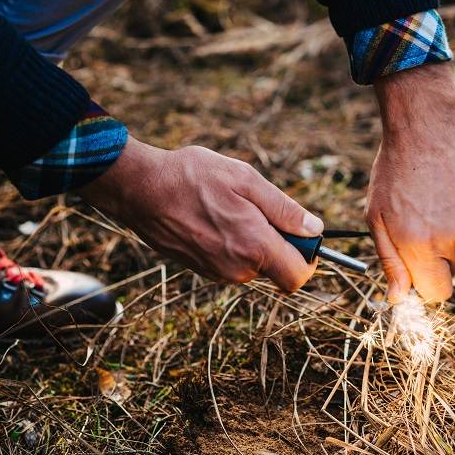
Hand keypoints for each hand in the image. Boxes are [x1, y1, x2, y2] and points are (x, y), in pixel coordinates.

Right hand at [77, 136, 323, 290]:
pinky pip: (234, 263)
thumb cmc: (192, 178)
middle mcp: (238, 269)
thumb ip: (285, 209)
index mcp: (255, 247)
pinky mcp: (203, 270)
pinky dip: (236, 244)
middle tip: (261, 210)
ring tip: (232, 209)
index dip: (309, 258)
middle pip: (278, 270)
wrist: (140, 190)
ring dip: (256, 241)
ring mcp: (218, 273)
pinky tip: (217, 217)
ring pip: (256, 265)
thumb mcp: (246, 180)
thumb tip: (314, 229)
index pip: (298, 276)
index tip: (304, 237)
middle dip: (281, 245)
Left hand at [367, 63, 454, 302]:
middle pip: (449, 274)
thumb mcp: (377, 219)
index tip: (412, 271)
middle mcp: (452, 240)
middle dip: (432, 262)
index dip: (423, 287)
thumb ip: (391, 262)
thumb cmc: (393, 173)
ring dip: (445, 241)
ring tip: (428, 207)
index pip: (437, 294)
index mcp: (421, 246)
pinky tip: (443, 196)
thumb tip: (398, 297)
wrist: (426, 129)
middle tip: (414, 229)